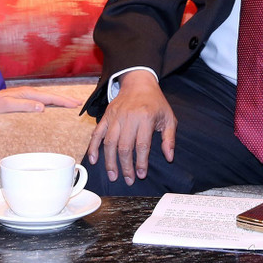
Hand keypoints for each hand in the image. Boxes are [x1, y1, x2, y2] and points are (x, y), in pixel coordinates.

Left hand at [0, 86, 79, 113]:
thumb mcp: (7, 106)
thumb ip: (24, 106)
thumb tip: (42, 107)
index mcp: (28, 94)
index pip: (50, 98)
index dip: (63, 101)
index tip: (75, 105)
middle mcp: (29, 92)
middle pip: (52, 95)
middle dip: (66, 99)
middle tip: (79, 102)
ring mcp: (27, 95)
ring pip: (48, 97)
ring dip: (61, 99)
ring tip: (71, 102)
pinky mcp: (25, 98)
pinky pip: (43, 99)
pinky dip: (52, 101)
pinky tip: (54, 104)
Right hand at [86, 71, 175, 185]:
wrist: (139, 82)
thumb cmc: (155, 102)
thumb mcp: (169, 117)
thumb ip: (169, 138)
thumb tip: (169, 157)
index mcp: (145, 118)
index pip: (141, 145)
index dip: (141, 163)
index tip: (141, 175)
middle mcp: (128, 117)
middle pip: (124, 147)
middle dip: (125, 167)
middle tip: (128, 180)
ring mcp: (115, 116)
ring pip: (110, 142)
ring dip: (110, 161)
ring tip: (113, 175)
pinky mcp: (106, 115)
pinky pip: (98, 132)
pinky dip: (93, 146)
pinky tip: (94, 160)